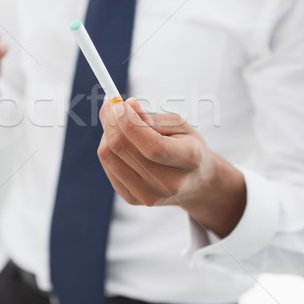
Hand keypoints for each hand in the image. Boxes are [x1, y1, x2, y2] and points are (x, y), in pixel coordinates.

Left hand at [98, 98, 245, 237]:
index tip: (118, 104)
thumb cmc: (187, 146)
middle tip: (111, 106)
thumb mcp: (180, 125)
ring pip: (110, 157)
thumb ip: (152, 118)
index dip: (129, 123)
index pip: (152, 145)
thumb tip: (126, 106)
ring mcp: (149, 195)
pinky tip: (121, 142)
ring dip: (107, 133)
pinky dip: (109, 149)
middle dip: (112, 122)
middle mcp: (169, 183)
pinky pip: (108, 167)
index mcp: (189, 159)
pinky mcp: (133, 199)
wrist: (196, 183)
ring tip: (118, 123)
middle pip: (124, 150)